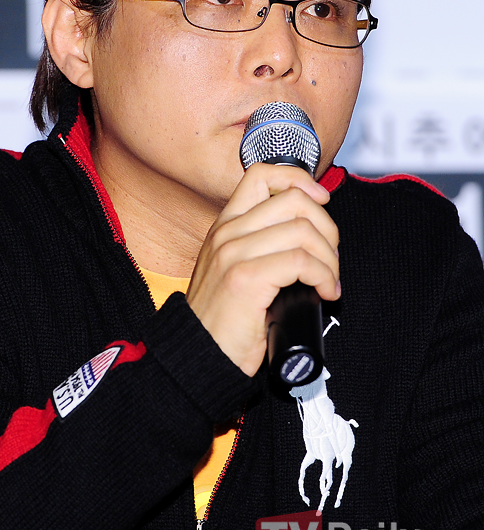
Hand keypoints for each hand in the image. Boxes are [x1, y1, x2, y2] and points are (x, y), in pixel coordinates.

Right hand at [186, 163, 339, 376]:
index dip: (299, 180)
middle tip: (330, 257)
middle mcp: (227, 233)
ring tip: (329, 280)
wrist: (198, 356)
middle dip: (327, 227)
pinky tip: (325, 291)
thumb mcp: (234, 269)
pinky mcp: (246, 278)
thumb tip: (310, 234)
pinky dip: (324, 276)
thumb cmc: (224, 319)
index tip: (320, 201)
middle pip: (294, 200)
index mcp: (225, 225)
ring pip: (303, 230)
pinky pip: (301, 261)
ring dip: (330, 257)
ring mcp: (234, 254)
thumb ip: (260, 244)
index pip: (262, 174)